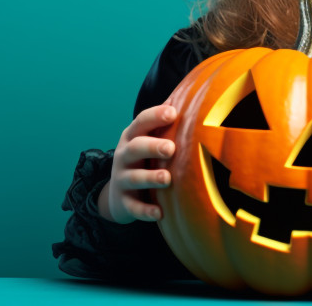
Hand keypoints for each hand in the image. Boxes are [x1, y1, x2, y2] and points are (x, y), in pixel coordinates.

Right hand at [98, 102, 177, 223]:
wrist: (117, 194)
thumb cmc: (143, 160)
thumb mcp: (147, 139)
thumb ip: (164, 123)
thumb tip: (193, 97)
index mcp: (132, 137)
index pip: (141, 122)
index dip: (155, 116)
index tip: (173, 113)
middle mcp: (124, 156)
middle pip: (135, 148)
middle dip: (152, 147)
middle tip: (171, 148)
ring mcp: (122, 179)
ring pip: (134, 178)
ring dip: (150, 178)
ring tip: (167, 178)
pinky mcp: (124, 202)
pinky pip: (133, 207)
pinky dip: (145, 211)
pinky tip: (159, 213)